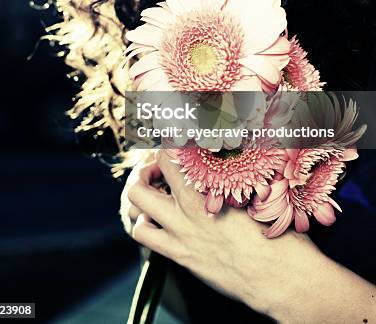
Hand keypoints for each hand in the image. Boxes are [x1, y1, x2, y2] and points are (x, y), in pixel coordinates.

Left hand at [123, 149, 375, 322]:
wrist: (282, 278)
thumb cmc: (277, 230)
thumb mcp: (257, 192)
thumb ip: (231, 174)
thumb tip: (231, 151)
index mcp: (207, 187)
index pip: (169, 154)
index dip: (165, 143)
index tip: (171, 140)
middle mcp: (187, 209)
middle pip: (141, 181)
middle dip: (145, 171)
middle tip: (159, 170)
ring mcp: (180, 235)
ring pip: (136, 208)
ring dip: (141, 199)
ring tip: (155, 196)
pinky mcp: (181, 257)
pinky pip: (146, 237)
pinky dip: (145, 225)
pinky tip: (160, 223)